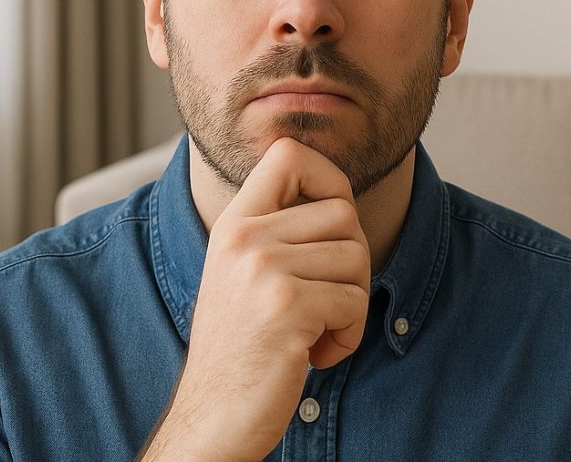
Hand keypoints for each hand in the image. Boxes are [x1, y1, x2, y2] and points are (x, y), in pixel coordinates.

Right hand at [140, 138, 370, 460]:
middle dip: (352, 263)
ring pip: (357, 260)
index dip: (330, 178)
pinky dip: (347, 336)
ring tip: (311, 332)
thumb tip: (341, 195)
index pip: (289, 154)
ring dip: (350, 306)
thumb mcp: (246, 273)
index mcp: (234, 223)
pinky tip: (313, 355)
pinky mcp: (287, 307)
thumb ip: (279, 231)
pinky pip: (356, 303)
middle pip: (344, 213)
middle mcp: (244, 237)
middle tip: (323, 302)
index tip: (331, 223)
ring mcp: (263, 270)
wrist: (214, 415)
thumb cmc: (243, 347)